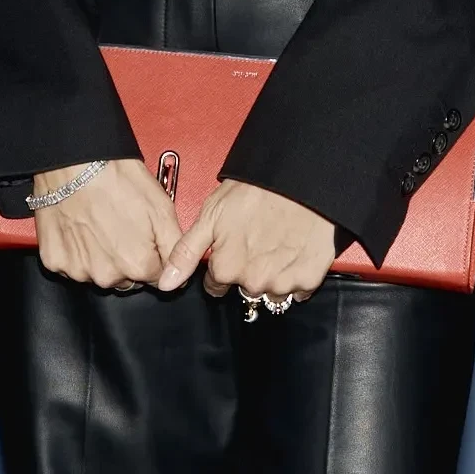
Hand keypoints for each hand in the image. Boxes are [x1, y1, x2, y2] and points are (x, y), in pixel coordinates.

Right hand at [32, 158, 182, 288]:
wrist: (76, 163)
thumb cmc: (118, 180)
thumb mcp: (163, 209)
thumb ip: (175, 249)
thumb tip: (179, 276)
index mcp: (138, 265)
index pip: (155, 278)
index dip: (153, 257)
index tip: (144, 238)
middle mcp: (108, 276)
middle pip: (126, 279)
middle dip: (126, 259)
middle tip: (120, 227)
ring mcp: (78, 271)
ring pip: (98, 273)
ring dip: (100, 257)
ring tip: (98, 225)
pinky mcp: (55, 262)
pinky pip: (71, 266)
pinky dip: (75, 252)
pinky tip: (79, 229)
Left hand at [158, 181, 338, 305]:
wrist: (301, 181)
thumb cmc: (256, 191)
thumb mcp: (210, 216)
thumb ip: (186, 254)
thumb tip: (165, 283)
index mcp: (227, 269)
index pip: (217, 285)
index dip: (223, 265)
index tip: (233, 249)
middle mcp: (254, 283)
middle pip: (245, 289)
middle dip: (248, 272)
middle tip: (258, 242)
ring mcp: (283, 284)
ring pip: (273, 292)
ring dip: (273, 277)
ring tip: (278, 246)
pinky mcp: (309, 279)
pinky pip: (299, 289)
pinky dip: (297, 275)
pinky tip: (294, 252)